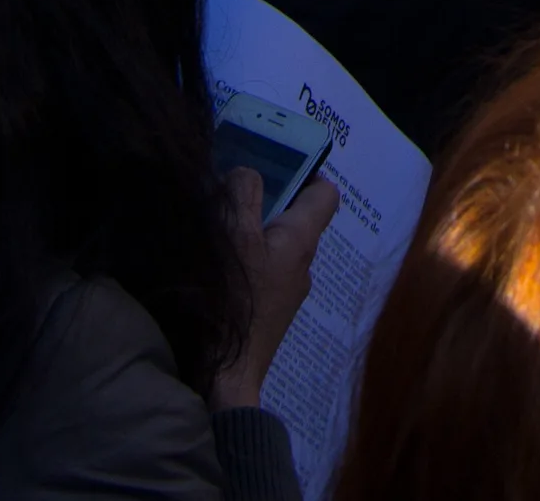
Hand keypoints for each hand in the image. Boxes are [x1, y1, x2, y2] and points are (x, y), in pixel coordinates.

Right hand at [210, 170, 341, 412]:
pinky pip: (261, 271)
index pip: (325, 194)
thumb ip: (243, 193)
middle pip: (294, 218)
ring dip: (250, 231)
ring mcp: (286, 293)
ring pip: (274, 245)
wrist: (224, 376)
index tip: (272, 163)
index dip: (306, 171)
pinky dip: (243, 259)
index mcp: (302, 240)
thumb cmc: (233, 299)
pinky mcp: (266, 313)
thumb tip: (247, 173)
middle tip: (228, 189)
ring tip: (214, 225)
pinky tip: (214, 264)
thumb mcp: (234, 234)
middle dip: (266, 199)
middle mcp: (302, 265)